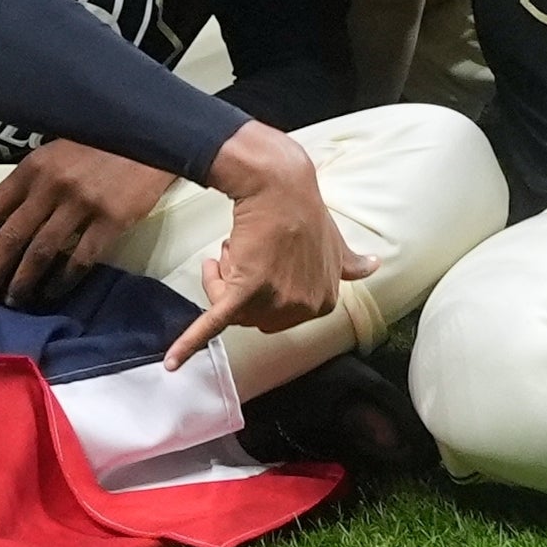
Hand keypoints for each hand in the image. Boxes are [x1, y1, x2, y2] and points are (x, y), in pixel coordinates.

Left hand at [0, 140, 177, 307]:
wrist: (151, 140)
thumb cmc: (101, 145)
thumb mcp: (58, 152)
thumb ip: (36, 180)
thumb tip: (14, 218)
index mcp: (34, 166)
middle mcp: (51, 185)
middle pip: (12, 237)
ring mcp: (81, 204)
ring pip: (41, 253)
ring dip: (24, 282)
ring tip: (17, 300)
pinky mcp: (110, 220)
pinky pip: (79, 259)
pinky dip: (62, 280)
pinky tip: (54, 291)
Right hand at [164, 122, 377, 368]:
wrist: (279, 185)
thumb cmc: (305, 212)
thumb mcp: (335, 243)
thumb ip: (349, 263)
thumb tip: (374, 266)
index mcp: (323, 303)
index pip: (278, 316)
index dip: (265, 291)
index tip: (262, 262)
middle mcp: (301, 307)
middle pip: (253, 316)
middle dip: (241, 287)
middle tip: (243, 252)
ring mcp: (273, 299)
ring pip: (230, 310)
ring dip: (220, 280)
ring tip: (231, 247)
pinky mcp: (244, 289)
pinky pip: (213, 321)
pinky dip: (190, 343)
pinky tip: (172, 362)